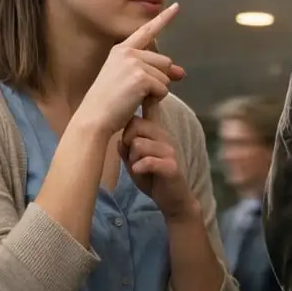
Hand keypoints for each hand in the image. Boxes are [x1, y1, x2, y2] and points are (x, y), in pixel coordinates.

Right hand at [80, 4, 183, 135]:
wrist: (94, 117)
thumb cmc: (110, 102)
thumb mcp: (130, 80)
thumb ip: (155, 72)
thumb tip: (182, 72)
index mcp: (122, 50)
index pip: (147, 31)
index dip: (164, 18)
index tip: (176, 6)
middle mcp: (128, 52)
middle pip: (164, 62)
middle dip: (159, 78)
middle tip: (138, 92)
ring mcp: (135, 63)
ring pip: (165, 76)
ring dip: (157, 90)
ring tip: (134, 97)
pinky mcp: (141, 77)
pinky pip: (163, 89)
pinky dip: (156, 99)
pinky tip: (136, 102)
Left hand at [120, 99, 196, 219]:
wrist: (173, 200)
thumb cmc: (152, 178)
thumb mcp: (134, 163)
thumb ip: (126, 150)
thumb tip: (118, 140)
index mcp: (156, 133)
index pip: (150, 108)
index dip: (144, 96)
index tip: (135, 90)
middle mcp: (163, 136)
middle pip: (136, 125)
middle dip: (127, 141)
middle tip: (129, 155)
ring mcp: (168, 150)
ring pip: (139, 144)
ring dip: (132, 158)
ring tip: (137, 168)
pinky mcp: (170, 165)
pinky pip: (148, 160)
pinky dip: (140, 167)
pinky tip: (138, 172)